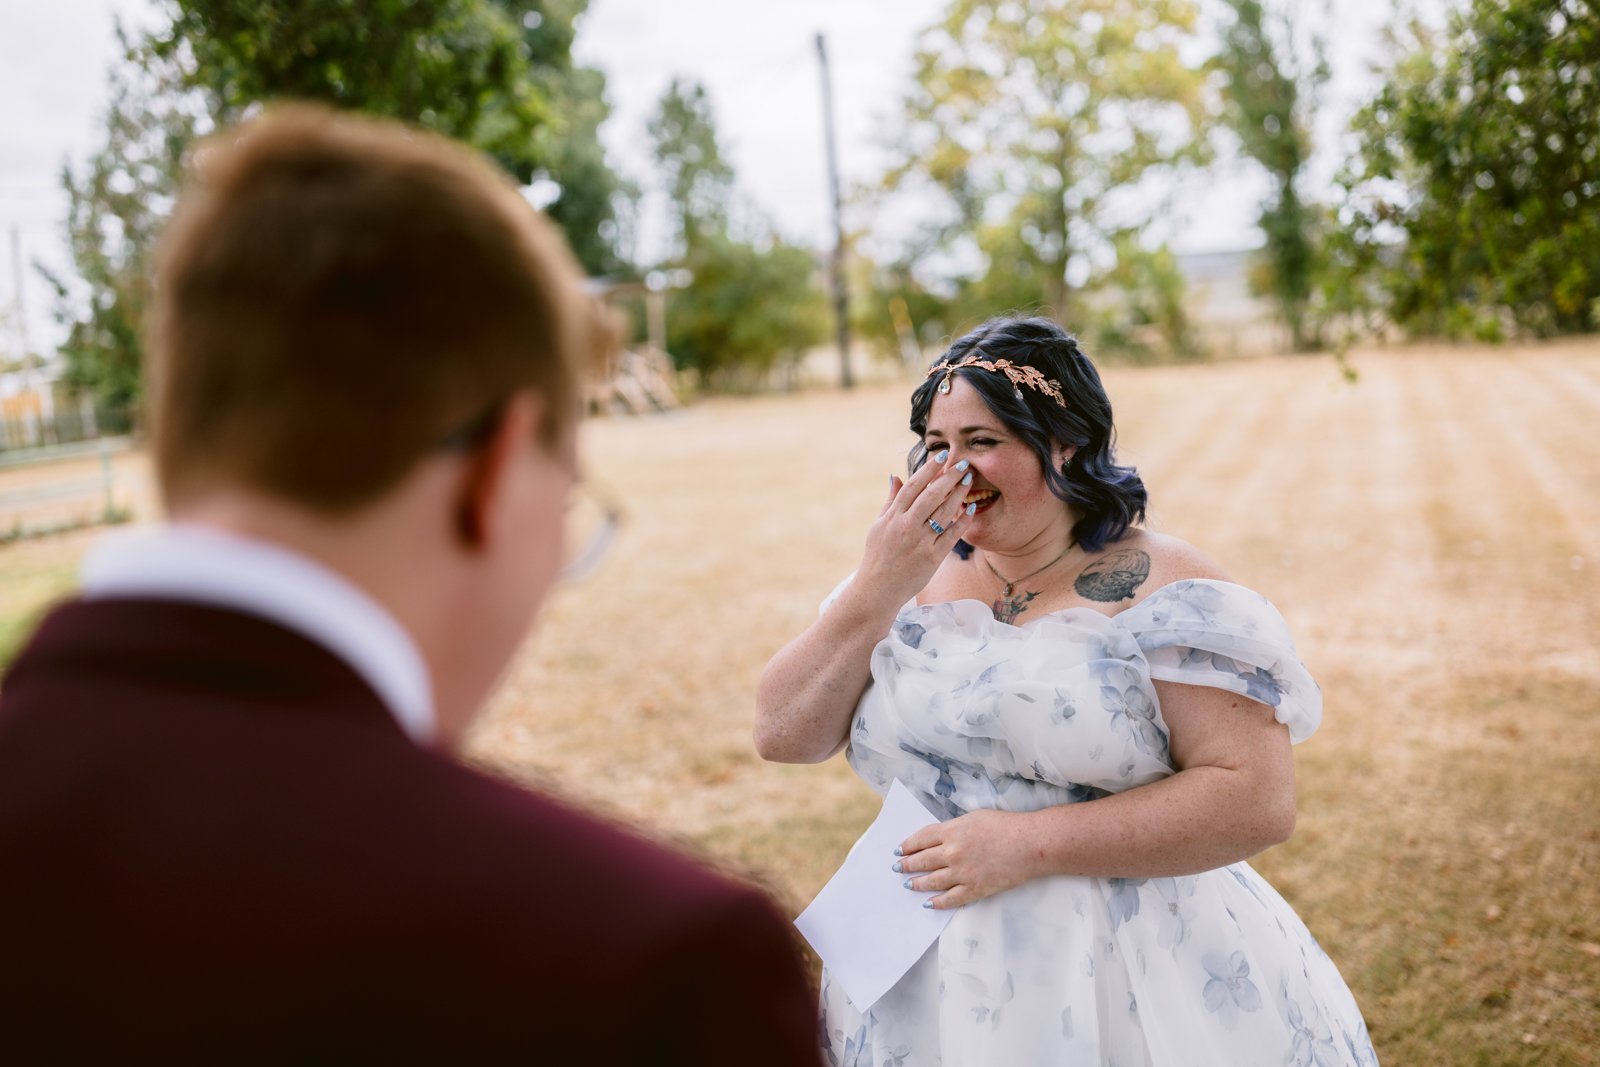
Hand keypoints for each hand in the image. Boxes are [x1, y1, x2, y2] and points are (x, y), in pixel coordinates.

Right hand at [856, 450, 976, 607]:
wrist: (877, 590)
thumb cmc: (877, 556)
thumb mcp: (878, 526)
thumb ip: (891, 501)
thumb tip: (896, 476)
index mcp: (893, 517)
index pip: (913, 486)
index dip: (929, 468)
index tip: (941, 454)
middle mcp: (906, 527)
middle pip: (931, 495)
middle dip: (949, 476)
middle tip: (963, 463)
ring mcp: (920, 542)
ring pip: (944, 513)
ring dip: (959, 494)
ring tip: (968, 480)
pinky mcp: (932, 558)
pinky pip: (951, 535)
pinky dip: (962, 521)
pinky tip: (971, 508)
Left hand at [894, 809, 1037, 909]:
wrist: (1029, 844)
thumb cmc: (1005, 826)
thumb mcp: (974, 818)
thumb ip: (954, 829)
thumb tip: (940, 838)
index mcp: (951, 831)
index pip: (920, 839)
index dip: (907, 846)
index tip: (899, 851)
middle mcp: (952, 852)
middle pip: (922, 860)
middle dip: (907, 865)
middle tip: (898, 868)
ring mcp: (962, 872)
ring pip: (932, 881)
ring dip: (917, 883)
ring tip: (909, 884)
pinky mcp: (974, 889)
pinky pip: (951, 899)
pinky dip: (938, 902)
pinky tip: (929, 903)